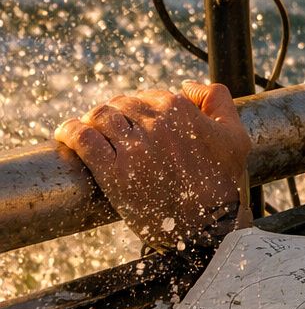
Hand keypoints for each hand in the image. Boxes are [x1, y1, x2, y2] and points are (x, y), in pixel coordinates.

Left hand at [54, 81, 252, 250]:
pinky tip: (65, 134)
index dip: (140, 108)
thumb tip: (187, 85)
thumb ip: (217, 99)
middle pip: (120, 105)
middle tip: (110, 129)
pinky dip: (69, 132)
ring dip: (91, 120)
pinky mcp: (114, 171)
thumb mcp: (236, 135)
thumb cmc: (223, 180)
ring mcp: (134, 147)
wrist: (208, 222)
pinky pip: (83, 139)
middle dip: (114, 114)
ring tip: (86, 130)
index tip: (135, 122)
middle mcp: (156, 123)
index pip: (148, 96)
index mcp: (181, 110)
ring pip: (99, 116)